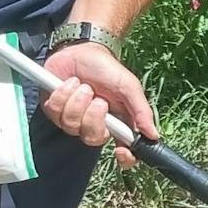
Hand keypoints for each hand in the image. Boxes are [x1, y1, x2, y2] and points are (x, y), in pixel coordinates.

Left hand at [42, 43, 157, 166]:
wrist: (83, 49)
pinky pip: (55, 111)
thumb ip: (141, 111)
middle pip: (92, 138)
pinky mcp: (53, 110)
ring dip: (78, 101)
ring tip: (83, 85)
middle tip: (98, 98)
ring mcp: (72, 120)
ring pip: (71, 125)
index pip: (124, 153)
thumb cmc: (107, 69)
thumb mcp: (129, 87)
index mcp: (117, 124)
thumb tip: (153, 135)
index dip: (124, 158)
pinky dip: (63, 94)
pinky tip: (69, 83)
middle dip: (94, 117)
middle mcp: (95, 126)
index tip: (121, 150)